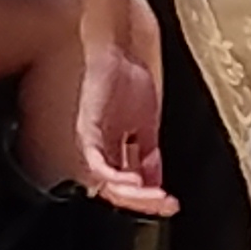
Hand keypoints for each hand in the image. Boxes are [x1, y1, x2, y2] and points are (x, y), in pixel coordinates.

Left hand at [74, 39, 180, 215]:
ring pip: (104, 185)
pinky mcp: (85, 133)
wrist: (116, 45)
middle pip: (114, 189)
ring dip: (132, 196)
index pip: (123, 186)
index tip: (165, 203)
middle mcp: (95, 150)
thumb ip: (148, 154)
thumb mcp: (145, 122)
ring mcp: (87, 143)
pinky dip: (116, 179)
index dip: (144, 199)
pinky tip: (135, 183)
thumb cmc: (124, 74)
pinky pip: (97, 167)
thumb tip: (156, 180)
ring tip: (154, 198)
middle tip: (163, 204)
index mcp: (108, 150)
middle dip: (141, 202)